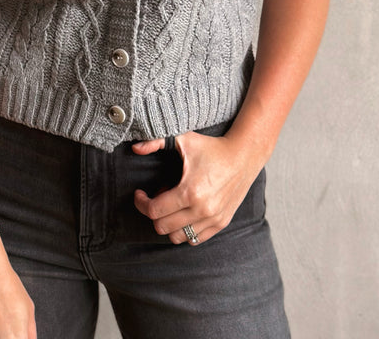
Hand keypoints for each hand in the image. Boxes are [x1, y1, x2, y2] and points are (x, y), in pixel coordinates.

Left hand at [132, 130, 263, 244]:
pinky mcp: (221, 223)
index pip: (154, 211)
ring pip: (178, 237)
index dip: (141, 203)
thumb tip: (135, 148)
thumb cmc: (211, 147)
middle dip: (153, 213)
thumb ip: (156, 141)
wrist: (243, 156)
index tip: (140, 193)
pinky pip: (195, 239)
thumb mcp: (183, 139)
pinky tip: (184, 212)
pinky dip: (184, 230)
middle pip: (162, 227)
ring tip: (172, 204)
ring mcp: (213, 219)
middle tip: (156, 196)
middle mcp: (201, 210)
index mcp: (189, 192)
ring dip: (168, 223)